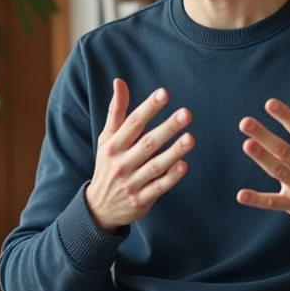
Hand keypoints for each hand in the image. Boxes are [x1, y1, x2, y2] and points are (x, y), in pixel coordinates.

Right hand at [85, 79, 193, 233]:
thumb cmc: (107, 166)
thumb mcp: (106, 138)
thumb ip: (116, 111)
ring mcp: (131, 183)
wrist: (99, 208)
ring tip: (190, 138)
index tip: (164, 93)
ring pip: (155, 166)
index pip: (132, 123)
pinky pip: (159, 187)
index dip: (149, 107)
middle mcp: (121, 163)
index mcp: (112, 146)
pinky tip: (184, 165)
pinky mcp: (141, 200)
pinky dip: (171, 177)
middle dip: (167, 127)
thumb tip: (119, 81)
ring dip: (174, 152)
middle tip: (186, 113)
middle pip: (147, 143)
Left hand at [237, 92, 289, 243]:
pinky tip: (241, 195)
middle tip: (245, 122)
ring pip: (278, 170)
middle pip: (284, 149)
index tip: (269, 103)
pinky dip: (257, 200)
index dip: (286, 116)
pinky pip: (273, 202)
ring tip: (247, 144)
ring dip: (262, 158)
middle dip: (264, 135)